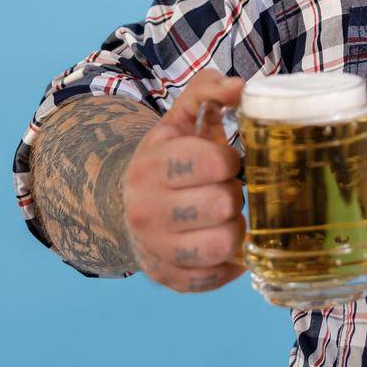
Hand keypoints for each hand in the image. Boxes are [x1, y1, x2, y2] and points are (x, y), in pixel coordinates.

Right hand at [121, 70, 247, 292]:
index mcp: (152, 166)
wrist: (124, 204)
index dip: (230, 160)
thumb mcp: (179, 119)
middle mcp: (147, 211)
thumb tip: (242, 86)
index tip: (223, 162)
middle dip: (234, 194)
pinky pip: (215, 277)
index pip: (217, 163)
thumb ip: (208, 90)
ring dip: (235, 228)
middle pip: (224, 205)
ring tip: (225, 217)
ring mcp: (156, 249)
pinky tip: (221, 242)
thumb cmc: (167, 158)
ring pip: (224, 244)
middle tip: (225, 190)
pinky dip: (229, 262)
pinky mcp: (169, 279)